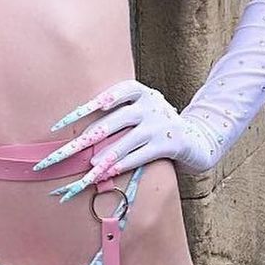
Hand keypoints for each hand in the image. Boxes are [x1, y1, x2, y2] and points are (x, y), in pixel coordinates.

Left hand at [31, 78, 216, 201]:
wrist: (197, 137)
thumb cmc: (155, 124)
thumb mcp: (141, 110)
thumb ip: (117, 113)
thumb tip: (79, 133)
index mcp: (140, 92)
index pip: (114, 93)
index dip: (90, 105)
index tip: (67, 118)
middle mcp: (151, 105)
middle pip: (115, 120)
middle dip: (89, 137)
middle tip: (67, 150)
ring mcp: (161, 124)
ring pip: (127, 141)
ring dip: (106, 155)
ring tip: (89, 166)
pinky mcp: (169, 145)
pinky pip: (141, 155)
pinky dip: (123, 164)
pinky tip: (108, 172)